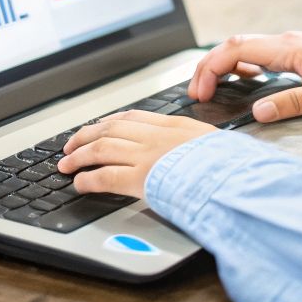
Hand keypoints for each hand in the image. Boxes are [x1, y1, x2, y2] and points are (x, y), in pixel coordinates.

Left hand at [57, 110, 216, 197]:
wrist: (236, 177)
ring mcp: (147, 156)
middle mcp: (156, 136)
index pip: (132, 118)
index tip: (97, 127)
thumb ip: (196, 143)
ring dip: (79, 156)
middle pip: (109, 129)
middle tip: (69, 145)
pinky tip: (79, 183)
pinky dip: (88, 179)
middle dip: (85, 136)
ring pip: (101, 149)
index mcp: (174, 125)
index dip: (109, 122)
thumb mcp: (215, 143)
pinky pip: (106, 176)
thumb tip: (195, 149)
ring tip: (65, 164)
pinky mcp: (142, 178)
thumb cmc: (231, 165)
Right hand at [191, 31, 301, 122]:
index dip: (210, 70)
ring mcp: (293, 45)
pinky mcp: (301, 52)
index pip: (235, 51)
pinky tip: (247, 79)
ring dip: (224, 65)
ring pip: (246, 48)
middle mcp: (286, 42)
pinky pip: (262, 53)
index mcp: (288, 48)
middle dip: (208, 67)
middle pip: (233, 46)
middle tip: (197, 93)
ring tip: (214, 87)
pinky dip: (243, 65)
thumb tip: (258, 111)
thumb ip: (292, 103)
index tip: (200, 93)